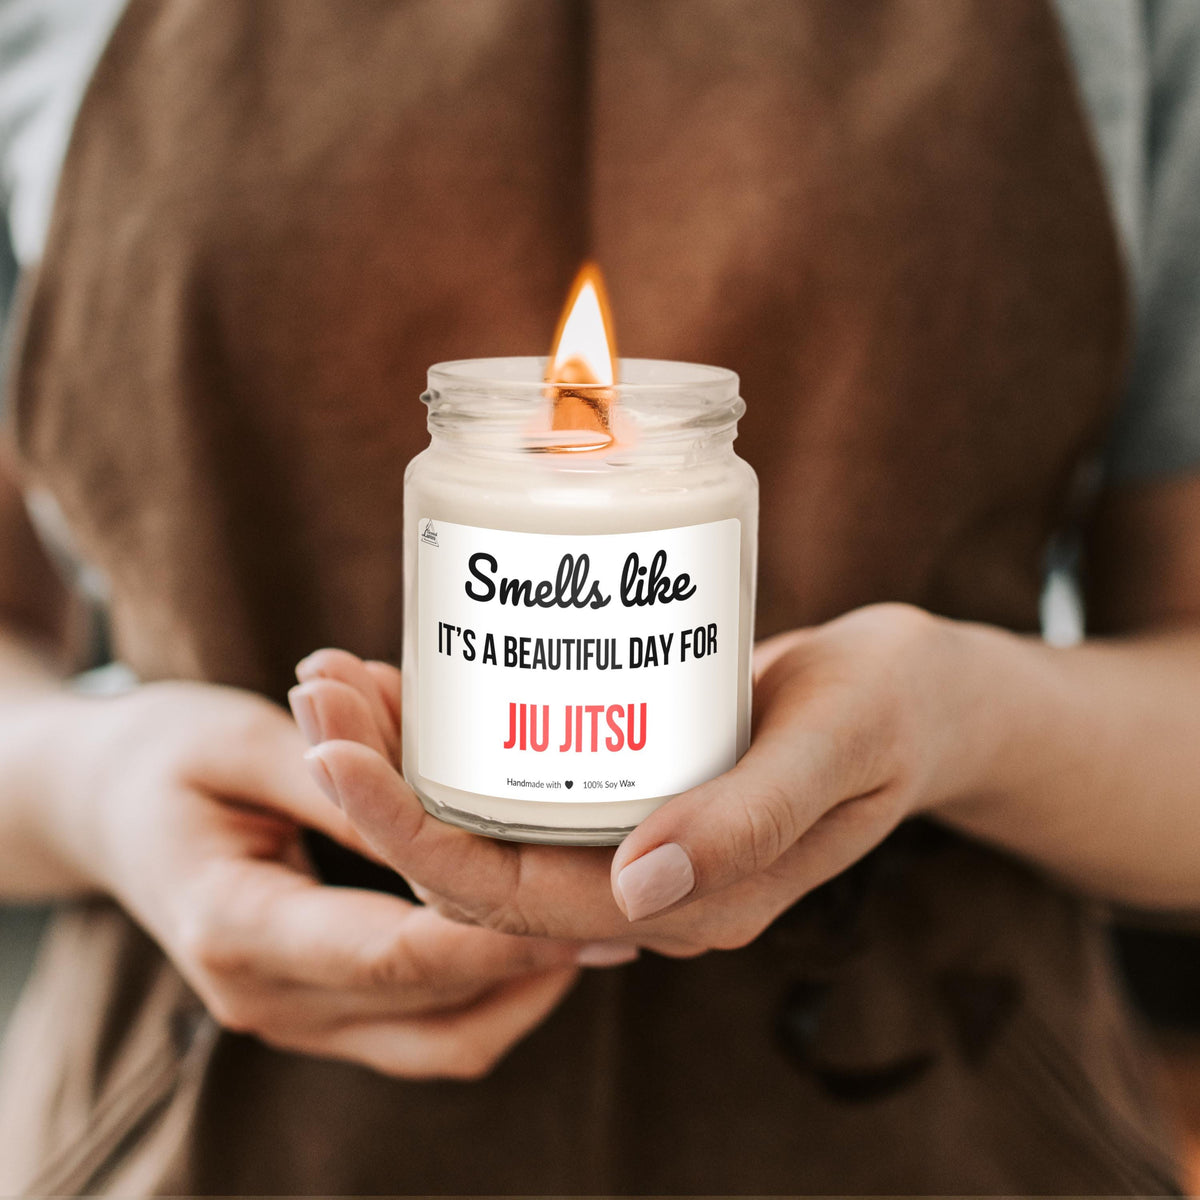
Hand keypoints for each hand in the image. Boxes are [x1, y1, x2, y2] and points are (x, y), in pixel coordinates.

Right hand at [50, 681, 624, 1078]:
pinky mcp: (315, 1007)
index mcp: (237, 926)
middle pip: (432, 1007)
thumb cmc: (164, 757)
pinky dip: (485, 996)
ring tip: (596, 929)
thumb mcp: (241, 742)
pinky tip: (536, 941)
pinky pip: (420, 1031)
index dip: (496, 933)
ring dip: (521, 992)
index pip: (394, 954)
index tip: (583, 903)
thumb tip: (437, 806)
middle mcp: (264, 996)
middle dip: (533, 963)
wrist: (103, 806)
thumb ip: (335, 780)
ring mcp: (289, 1015)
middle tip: (619, 912)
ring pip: (438, 1041)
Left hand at [297, 604, 974, 955]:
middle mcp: (643, 889)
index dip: (412, 835)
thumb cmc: (890, 709)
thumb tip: (640, 890)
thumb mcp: (838, 746)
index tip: (334, 751)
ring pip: (485, 823)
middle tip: (315, 689)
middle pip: (476, 863)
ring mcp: (630, 843)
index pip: (518, 899)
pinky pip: (519, 780)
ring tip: (333, 676)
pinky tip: (410, 675)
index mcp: (691, 904)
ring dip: (400, 758)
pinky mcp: (627, 790)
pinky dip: (455, 734)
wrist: (918, 694)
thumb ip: (752, 818)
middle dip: (378, 788)